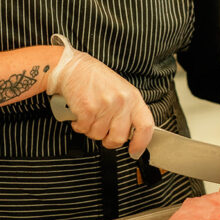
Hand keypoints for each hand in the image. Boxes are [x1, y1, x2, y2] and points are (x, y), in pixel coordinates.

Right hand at [46, 37, 153, 157]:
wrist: (73, 67)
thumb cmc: (95, 79)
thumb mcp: (120, 91)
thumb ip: (127, 110)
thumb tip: (129, 134)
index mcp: (133, 97)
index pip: (146, 125)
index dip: (141, 143)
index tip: (135, 151)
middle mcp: (122, 101)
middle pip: (119, 137)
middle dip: (108, 140)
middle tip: (102, 130)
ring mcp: (105, 105)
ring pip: (98, 135)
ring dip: (90, 129)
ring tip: (89, 114)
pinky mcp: (88, 109)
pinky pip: (84, 129)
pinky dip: (79, 125)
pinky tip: (79, 113)